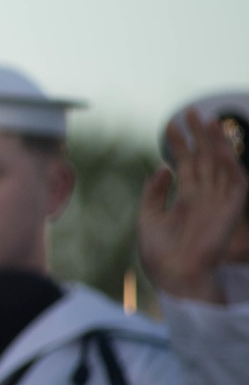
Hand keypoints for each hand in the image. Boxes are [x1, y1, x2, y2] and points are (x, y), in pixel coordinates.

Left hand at [140, 109, 248, 302]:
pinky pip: (235, 183)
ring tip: (206, 120)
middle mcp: (205, 198)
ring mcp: (219, 203)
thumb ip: (154, 192)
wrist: (175, 274)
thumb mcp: (149, 216)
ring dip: (215, 143)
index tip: (169, 124)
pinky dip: (230, 164)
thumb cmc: (160, 252)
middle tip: (189, 111)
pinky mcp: (231, 211)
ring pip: (220, 166)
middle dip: (198, 136)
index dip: (179, 144)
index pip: (185, 164)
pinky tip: (221, 147)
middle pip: (203, 160)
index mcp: (187, 200)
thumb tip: (163, 167)